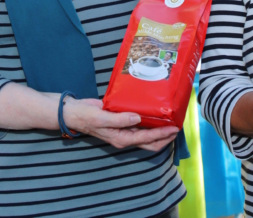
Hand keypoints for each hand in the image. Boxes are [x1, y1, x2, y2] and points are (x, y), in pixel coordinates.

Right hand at [63, 98, 178, 150]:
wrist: (75, 112)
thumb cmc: (86, 116)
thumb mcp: (101, 118)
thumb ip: (119, 119)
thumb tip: (138, 118)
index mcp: (122, 138)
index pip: (147, 138)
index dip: (162, 135)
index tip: (174, 128)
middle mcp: (125, 136)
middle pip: (151, 142)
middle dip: (165, 137)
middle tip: (177, 126)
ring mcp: (124, 130)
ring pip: (147, 134)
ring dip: (159, 130)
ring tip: (170, 120)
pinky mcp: (122, 122)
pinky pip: (139, 125)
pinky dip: (149, 122)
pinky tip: (155, 113)